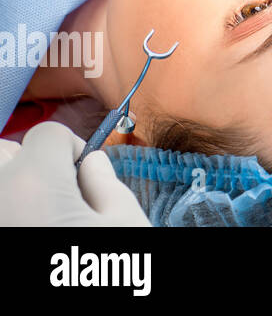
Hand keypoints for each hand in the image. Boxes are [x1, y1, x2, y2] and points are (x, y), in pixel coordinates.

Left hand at [0, 122, 148, 226]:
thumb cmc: (102, 271)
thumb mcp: (125, 221)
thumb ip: (106, 182)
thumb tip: (92, 164)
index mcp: (36, 182)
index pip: (48, 133)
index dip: (73, 147)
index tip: (87, 173)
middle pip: (8, 151)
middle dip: (33, 161)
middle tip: (60, 189)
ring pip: (1, 180)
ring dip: (18, 185)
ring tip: (45, 210)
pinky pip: (2, 208)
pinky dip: (14, 209)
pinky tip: (36, 227)